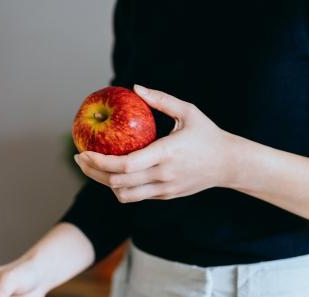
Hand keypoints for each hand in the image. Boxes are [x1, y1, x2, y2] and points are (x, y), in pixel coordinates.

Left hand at [75, 84, 242, 202]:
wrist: (228, 164)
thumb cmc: (207, 134)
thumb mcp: (188, 111)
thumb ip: (161, 100)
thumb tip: (135, 87)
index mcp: (167, 153)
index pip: (126, 165)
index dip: (100, 162)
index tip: (84, 151)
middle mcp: (163, 174)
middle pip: (117, 182)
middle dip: (93, 172)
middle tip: (80, 159)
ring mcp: (163, 189)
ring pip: (123, 194)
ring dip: (104, 182)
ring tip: (93, 167)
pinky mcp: (165, 196)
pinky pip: (135, 196)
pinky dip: (119, 186)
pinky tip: (111, 173)